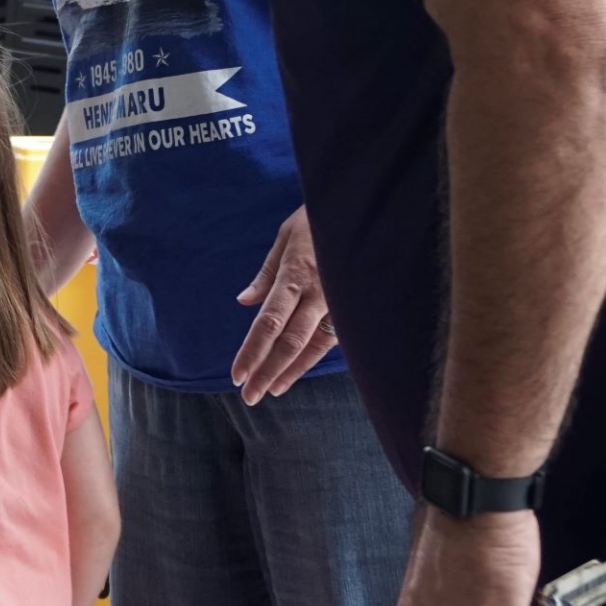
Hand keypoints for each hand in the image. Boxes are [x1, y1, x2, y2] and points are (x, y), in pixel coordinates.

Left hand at [232, 206, 340, 403]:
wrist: (368, 208)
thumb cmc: (320, 218)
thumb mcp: (286, 236)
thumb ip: (266, 273)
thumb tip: (244, 301)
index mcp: (296, 276)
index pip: (269, 323)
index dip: (253, 352)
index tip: (237, 375)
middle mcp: (319, 294)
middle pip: (290, 343)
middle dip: (268, 372)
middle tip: (250, 397)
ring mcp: (341, 303)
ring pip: (313, 347)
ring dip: (290, 372)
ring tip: (271, 391)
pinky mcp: (356, 306)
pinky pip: (333, 338)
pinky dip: (313, 358)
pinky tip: (297, 371)